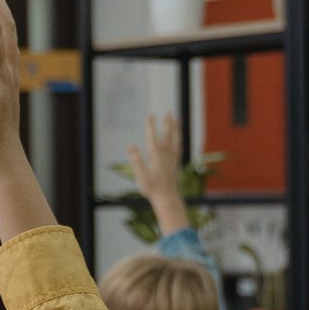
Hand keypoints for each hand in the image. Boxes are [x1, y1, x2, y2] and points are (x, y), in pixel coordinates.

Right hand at [127, 114, 189, 235]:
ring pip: (175, 139)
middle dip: (167, 123)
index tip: (150, 114)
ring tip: (177, 119)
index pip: (152, 137)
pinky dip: (178, 140)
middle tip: (168, 112)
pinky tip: (177, 138)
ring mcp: (171, 159)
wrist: (167, 198)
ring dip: (176, 128)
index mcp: (156, 156)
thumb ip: (136, 160)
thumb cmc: (152, 188)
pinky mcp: (175, 163)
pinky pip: (178, 147)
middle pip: (167, 135)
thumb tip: (130, 146)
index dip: (151, 125)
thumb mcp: (141, 175)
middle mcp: (166, 155)